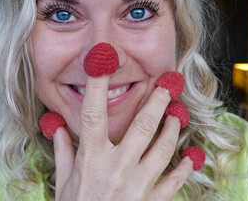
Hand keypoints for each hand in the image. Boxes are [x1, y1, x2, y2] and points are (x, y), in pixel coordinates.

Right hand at [53, 75, 192, 200]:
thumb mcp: (63, 185)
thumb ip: (63, 154)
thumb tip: (57, 130)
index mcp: (91, 159)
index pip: (93, 114)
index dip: (97, 86)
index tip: (103, 61)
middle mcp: (116, 168)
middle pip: (142, 125)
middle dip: (157, 101)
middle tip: (168, 84)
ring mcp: (138, 186)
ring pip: (164, 147)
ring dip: (173, 128)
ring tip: (176, 116)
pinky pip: (175, 180)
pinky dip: (185, 166)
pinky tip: (191, 156)